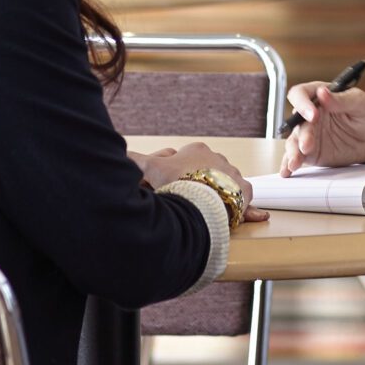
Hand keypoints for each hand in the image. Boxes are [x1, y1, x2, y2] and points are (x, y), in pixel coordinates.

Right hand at [133, 142, 266, 222]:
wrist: (200, 198)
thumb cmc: (177, 181)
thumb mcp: (151, 167)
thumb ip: (135, 159)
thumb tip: (119, 151)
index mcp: (197, 149)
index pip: (188, 160)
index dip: (179, 174)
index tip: (175, 186)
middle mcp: (218, 158)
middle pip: (207, 172)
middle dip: (200, 184)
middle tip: (190, 199)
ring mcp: (233, 173)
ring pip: (225, 184)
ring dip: (219, 195)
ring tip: (207, 209)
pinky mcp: (245, 191)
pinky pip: (243, 200)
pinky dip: (241, 208)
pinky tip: (234, 215)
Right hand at [280, 83, 364, 174]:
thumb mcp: (359, 102)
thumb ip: (340, 99)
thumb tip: (322, 92)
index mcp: (318, 97)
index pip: (301, 94)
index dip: (302, 104)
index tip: (313, 115)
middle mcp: (309, 115)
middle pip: (296, 122)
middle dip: (301, 134)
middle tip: (307, 145)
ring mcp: (309, 135)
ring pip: (293, 141)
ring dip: (292, 152)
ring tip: (295, 162)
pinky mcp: (312, 152)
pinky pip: (297, 157)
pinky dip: (289, 164)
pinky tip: (287, 170)